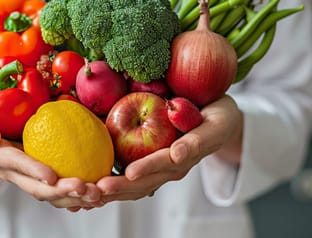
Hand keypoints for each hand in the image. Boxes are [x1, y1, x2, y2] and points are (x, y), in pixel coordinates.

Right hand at [0, 112, 103, 210]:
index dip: (34, 171)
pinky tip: (97, 189)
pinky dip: (76, 191)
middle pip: (39, 188)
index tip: (52, 177)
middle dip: (64, 192)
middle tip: (90, 190)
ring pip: (52, 192)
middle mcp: (14, 172)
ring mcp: (27, 174)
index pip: (17, 165)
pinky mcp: (37, 171)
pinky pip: (58, 185)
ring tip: (99, 195)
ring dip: (76, 196)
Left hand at [96, 95, 243, 202]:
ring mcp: (162, 169)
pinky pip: (131, 179)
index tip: (131, 173)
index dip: (148, 168)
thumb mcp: (216, 124)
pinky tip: (93, 188)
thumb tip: (177, 154)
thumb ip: (198, 139)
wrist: (220, 121)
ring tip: (92, 193)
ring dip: (114, 190)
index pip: (166, 163)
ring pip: (136, 186)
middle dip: (122, 186)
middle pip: (145, 182)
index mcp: (188, 155)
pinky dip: (112, 184)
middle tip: (100, 188)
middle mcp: (173, 167)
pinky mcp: (152, 166)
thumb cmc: (218, 117)